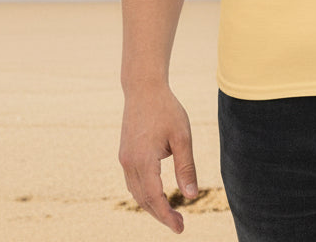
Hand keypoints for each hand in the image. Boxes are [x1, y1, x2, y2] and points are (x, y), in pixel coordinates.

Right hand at [119, 85, 198, 233]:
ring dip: (151, 206)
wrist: (143, 88)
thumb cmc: (166, 109)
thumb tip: (191, 197)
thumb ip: (186, 167)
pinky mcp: (124, 154)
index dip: (167, 216)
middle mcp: (129, 163)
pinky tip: (157, 195)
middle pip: (144, 200)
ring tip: (170, 214)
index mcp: (143, 160)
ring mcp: (124, 159)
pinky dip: (144, 193)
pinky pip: (133, 182)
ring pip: (136, 193)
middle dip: (160, 215)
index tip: (180, 228)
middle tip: (179, 225)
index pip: (155, 198)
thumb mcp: (182, 136)